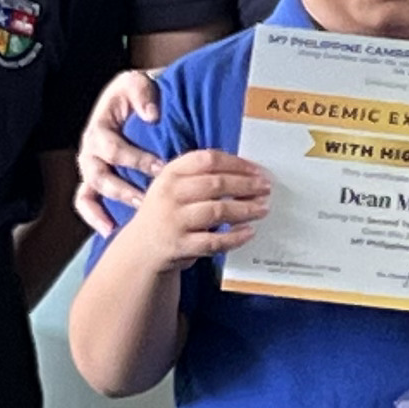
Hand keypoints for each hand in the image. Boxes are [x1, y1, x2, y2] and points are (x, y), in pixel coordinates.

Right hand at [73, 68, 164, 236]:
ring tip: (136, 214)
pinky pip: (85, 203)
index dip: (136, 159)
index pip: (112, 148)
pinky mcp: (93, 181)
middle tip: (150, 198)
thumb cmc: (135, 93)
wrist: (132, 97)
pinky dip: (94, 218)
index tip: (161, 168)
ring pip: (92, 192)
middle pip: (100, 175)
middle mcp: (90, 150)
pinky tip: (110, 231)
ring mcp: (90, 168)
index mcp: (99, 128)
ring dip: (112, 206)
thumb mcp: (137, 83)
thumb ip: (142, 93)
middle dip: (125, 188)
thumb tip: (151, 114)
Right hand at [112, 149, 265, 269]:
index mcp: (171, 173)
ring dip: (245, 209)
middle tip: (266, 189)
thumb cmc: (169, 212)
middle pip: (216, 184)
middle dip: (246, 186)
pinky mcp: (180, 246)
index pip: (208, 160)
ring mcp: (174, 221)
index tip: (257, 170)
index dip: (236, 163)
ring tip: (263, 209)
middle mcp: (170, 194)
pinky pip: (214, 242)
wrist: (142, 248)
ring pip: (217, 211)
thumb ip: (202, 177)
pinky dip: (235, 237)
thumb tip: (248, 173)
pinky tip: (249, 232)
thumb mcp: (175, 187)